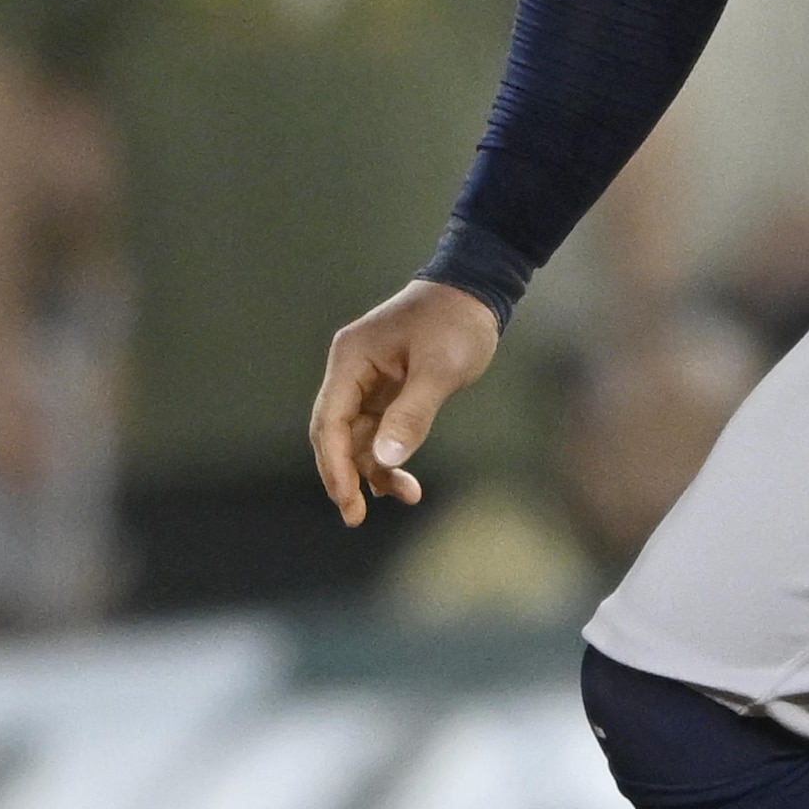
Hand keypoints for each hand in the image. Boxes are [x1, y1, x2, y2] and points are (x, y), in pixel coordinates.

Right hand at [309, 278, 501, 524]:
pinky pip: (379, 429)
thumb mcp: (439, 371)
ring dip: (376, 469)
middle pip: (336, 434)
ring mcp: (369, 380)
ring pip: (359, 437)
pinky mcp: (389, 389)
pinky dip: (389, 455)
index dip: (334, 465)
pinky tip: (402, 481)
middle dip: (346, 475)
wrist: (478, 291)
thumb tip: (384, 461)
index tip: (347, 501)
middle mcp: (352, 370)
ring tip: (407, 495)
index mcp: (351, 359)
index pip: (330, 421)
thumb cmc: (457, 323)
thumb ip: (411, 416)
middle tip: (356, 516)